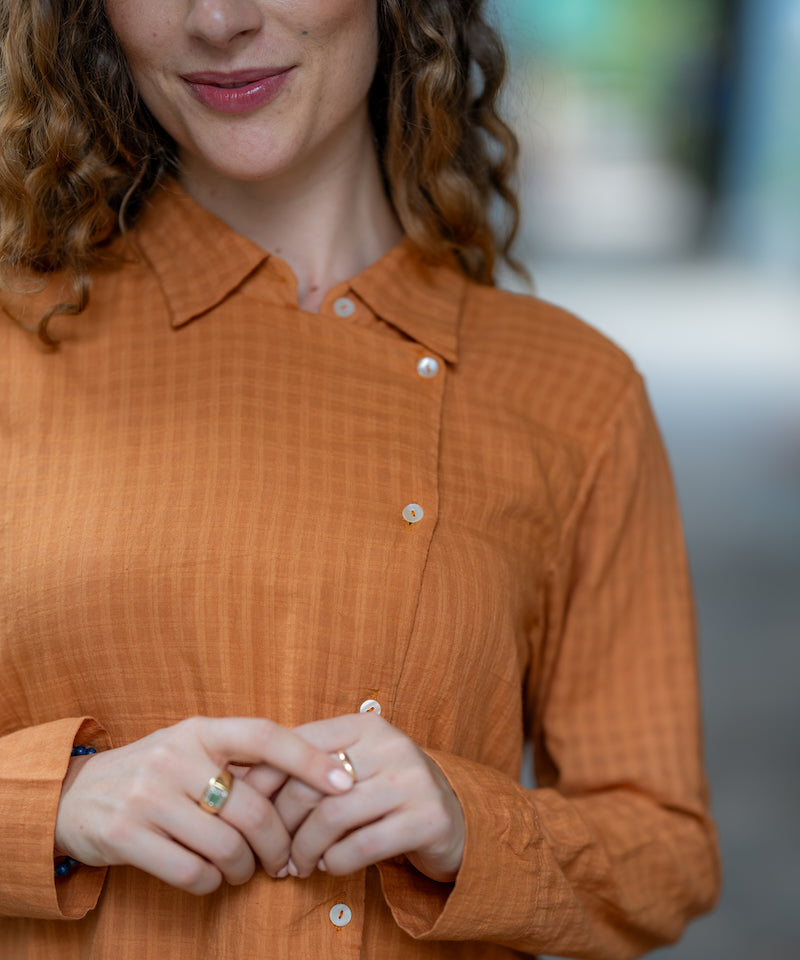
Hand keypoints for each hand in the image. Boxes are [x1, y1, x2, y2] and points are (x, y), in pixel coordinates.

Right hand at [54, 716, 353, 893]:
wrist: (77, 795)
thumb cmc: (156, 772)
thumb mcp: (192, 748)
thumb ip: (239, 757)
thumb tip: (313, 775)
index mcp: (200, 730)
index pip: (265, 736)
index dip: (308, 759)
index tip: (344, 781)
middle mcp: (174, 756)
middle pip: (252, 808)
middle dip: (278, 842)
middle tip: (285, 859)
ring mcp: (148, 795)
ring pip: (225, 845)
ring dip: (244, 869)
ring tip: (244, 870)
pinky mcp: (126, 834)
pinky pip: (191, 872)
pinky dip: (211, 883)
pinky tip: (210, 878)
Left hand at [261, 713, 464, 882]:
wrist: (453, 818)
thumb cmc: (384, 793)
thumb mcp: (351, 767)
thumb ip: (308, 766)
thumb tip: (240, 780)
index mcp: (365, 725)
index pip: (299, 744)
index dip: (265, 780)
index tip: (248, 811)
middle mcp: (392, 744)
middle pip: (311, 783)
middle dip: (282, 824)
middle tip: (272, 851)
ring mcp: (413, 780)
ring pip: (333, 817)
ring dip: (305, 849)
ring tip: (297, 865)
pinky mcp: (428, 818)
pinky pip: (362, 847)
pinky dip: (335, 863)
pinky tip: (329, 867)